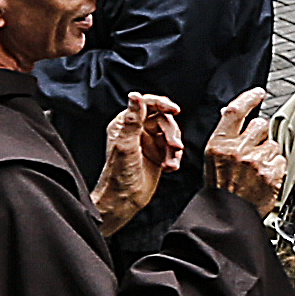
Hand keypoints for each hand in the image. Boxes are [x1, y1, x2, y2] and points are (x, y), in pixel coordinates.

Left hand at [91, 93, 180, 233]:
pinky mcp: (158, 154)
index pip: (146, 105)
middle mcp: (137, 131)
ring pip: (171, 135)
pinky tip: (170, 167)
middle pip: (163, 120)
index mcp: (125, 124)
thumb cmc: (119, 174)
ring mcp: (149, 143)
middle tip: (174, 146)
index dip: (162, 104)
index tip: (175, 110)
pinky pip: (173, 150)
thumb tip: (135, 96)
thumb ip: (133, 119)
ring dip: (174, 149)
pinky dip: (175, 158)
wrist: (124, 199)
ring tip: (170, 161)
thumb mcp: (126, 143)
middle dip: (171, 133)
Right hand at [202, 90, 284, 214]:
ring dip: (268, 153)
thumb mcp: (212, 157)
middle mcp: (238, 150)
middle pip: (260, 125)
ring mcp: (256, 162)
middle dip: (260, 134)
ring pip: (273, 144)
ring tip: (256, 169)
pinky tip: (264, 177)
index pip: (235, 111)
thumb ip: (224, 135)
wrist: (227, 214)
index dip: (248, 98)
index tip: (258, 93)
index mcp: (219, 144)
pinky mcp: (272, 173)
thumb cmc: (220, 187)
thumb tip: (229, 112)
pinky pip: (280, 160)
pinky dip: (275, 167)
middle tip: (252, 150)